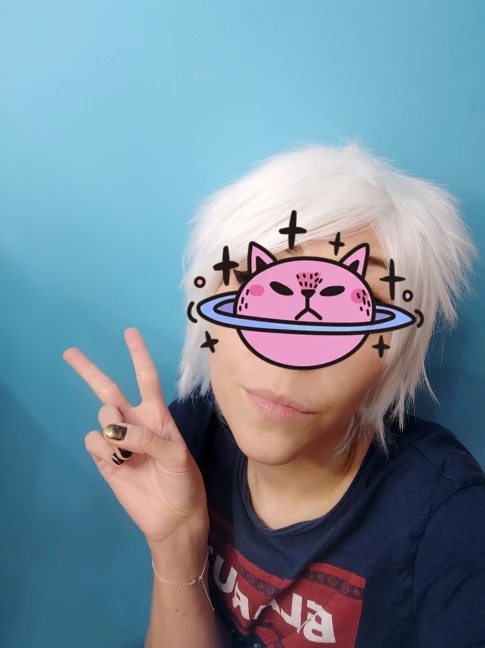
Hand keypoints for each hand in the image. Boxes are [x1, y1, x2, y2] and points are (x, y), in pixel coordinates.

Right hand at [63, 328, 208, 546]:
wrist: (173, 517)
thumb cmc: (183, 480)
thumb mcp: (176, 455)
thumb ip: (147, 437)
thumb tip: (113, 429)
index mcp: (157, 414)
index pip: (146, 378)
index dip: (138, 354)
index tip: (129, 332)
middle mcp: (135, 422)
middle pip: (108, 391)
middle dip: (89, 371)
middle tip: (69, 353)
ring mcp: (118, 441)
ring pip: (101, 417)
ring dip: (111, 427)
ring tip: (129, 451)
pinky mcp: (105, 461)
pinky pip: (93, 443)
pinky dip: (104, 450)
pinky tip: (119, 463)